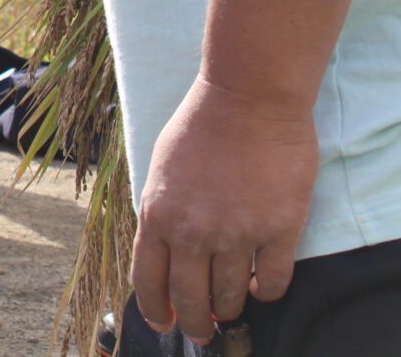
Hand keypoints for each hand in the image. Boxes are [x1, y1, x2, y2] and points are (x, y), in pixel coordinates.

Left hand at [131, 78, 316, 345]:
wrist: (248, 97)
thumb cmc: (201, 126)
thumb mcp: (161, 170)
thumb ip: (162, 213)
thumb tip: (163, 253)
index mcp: (156, 215)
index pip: (148, 281)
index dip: (156, 311)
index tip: (164, 324)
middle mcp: (192, 231)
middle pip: (190, 300)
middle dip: (195, 323)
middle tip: (203, 330)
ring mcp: (236, 233)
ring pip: (231, 298)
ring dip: (230, 308)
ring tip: (232, 305)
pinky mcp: (278, 230)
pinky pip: (273, 282)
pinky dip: (266, 291)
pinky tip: (260, 285)